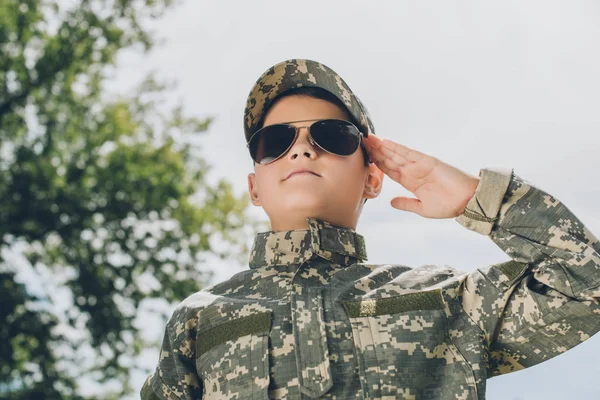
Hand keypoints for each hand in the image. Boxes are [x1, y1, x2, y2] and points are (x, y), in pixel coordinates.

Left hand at [363, 134, 479, 218]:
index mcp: (410, 182)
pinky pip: (409, 153)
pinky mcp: (427, 161)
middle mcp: (413, 171)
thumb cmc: (449, 205)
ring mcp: (419, 165)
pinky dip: (397, 147)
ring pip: (396, 154)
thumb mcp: (422, 208)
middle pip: (389, 159)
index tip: (365, 156)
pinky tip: (386, 142)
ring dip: (382, 146)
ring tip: (369, 138)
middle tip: (362, 141)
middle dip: (375, 151)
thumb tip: (391, 202)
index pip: (389, 170)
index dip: (376, 163)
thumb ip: (406, 203)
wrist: (467, 202)